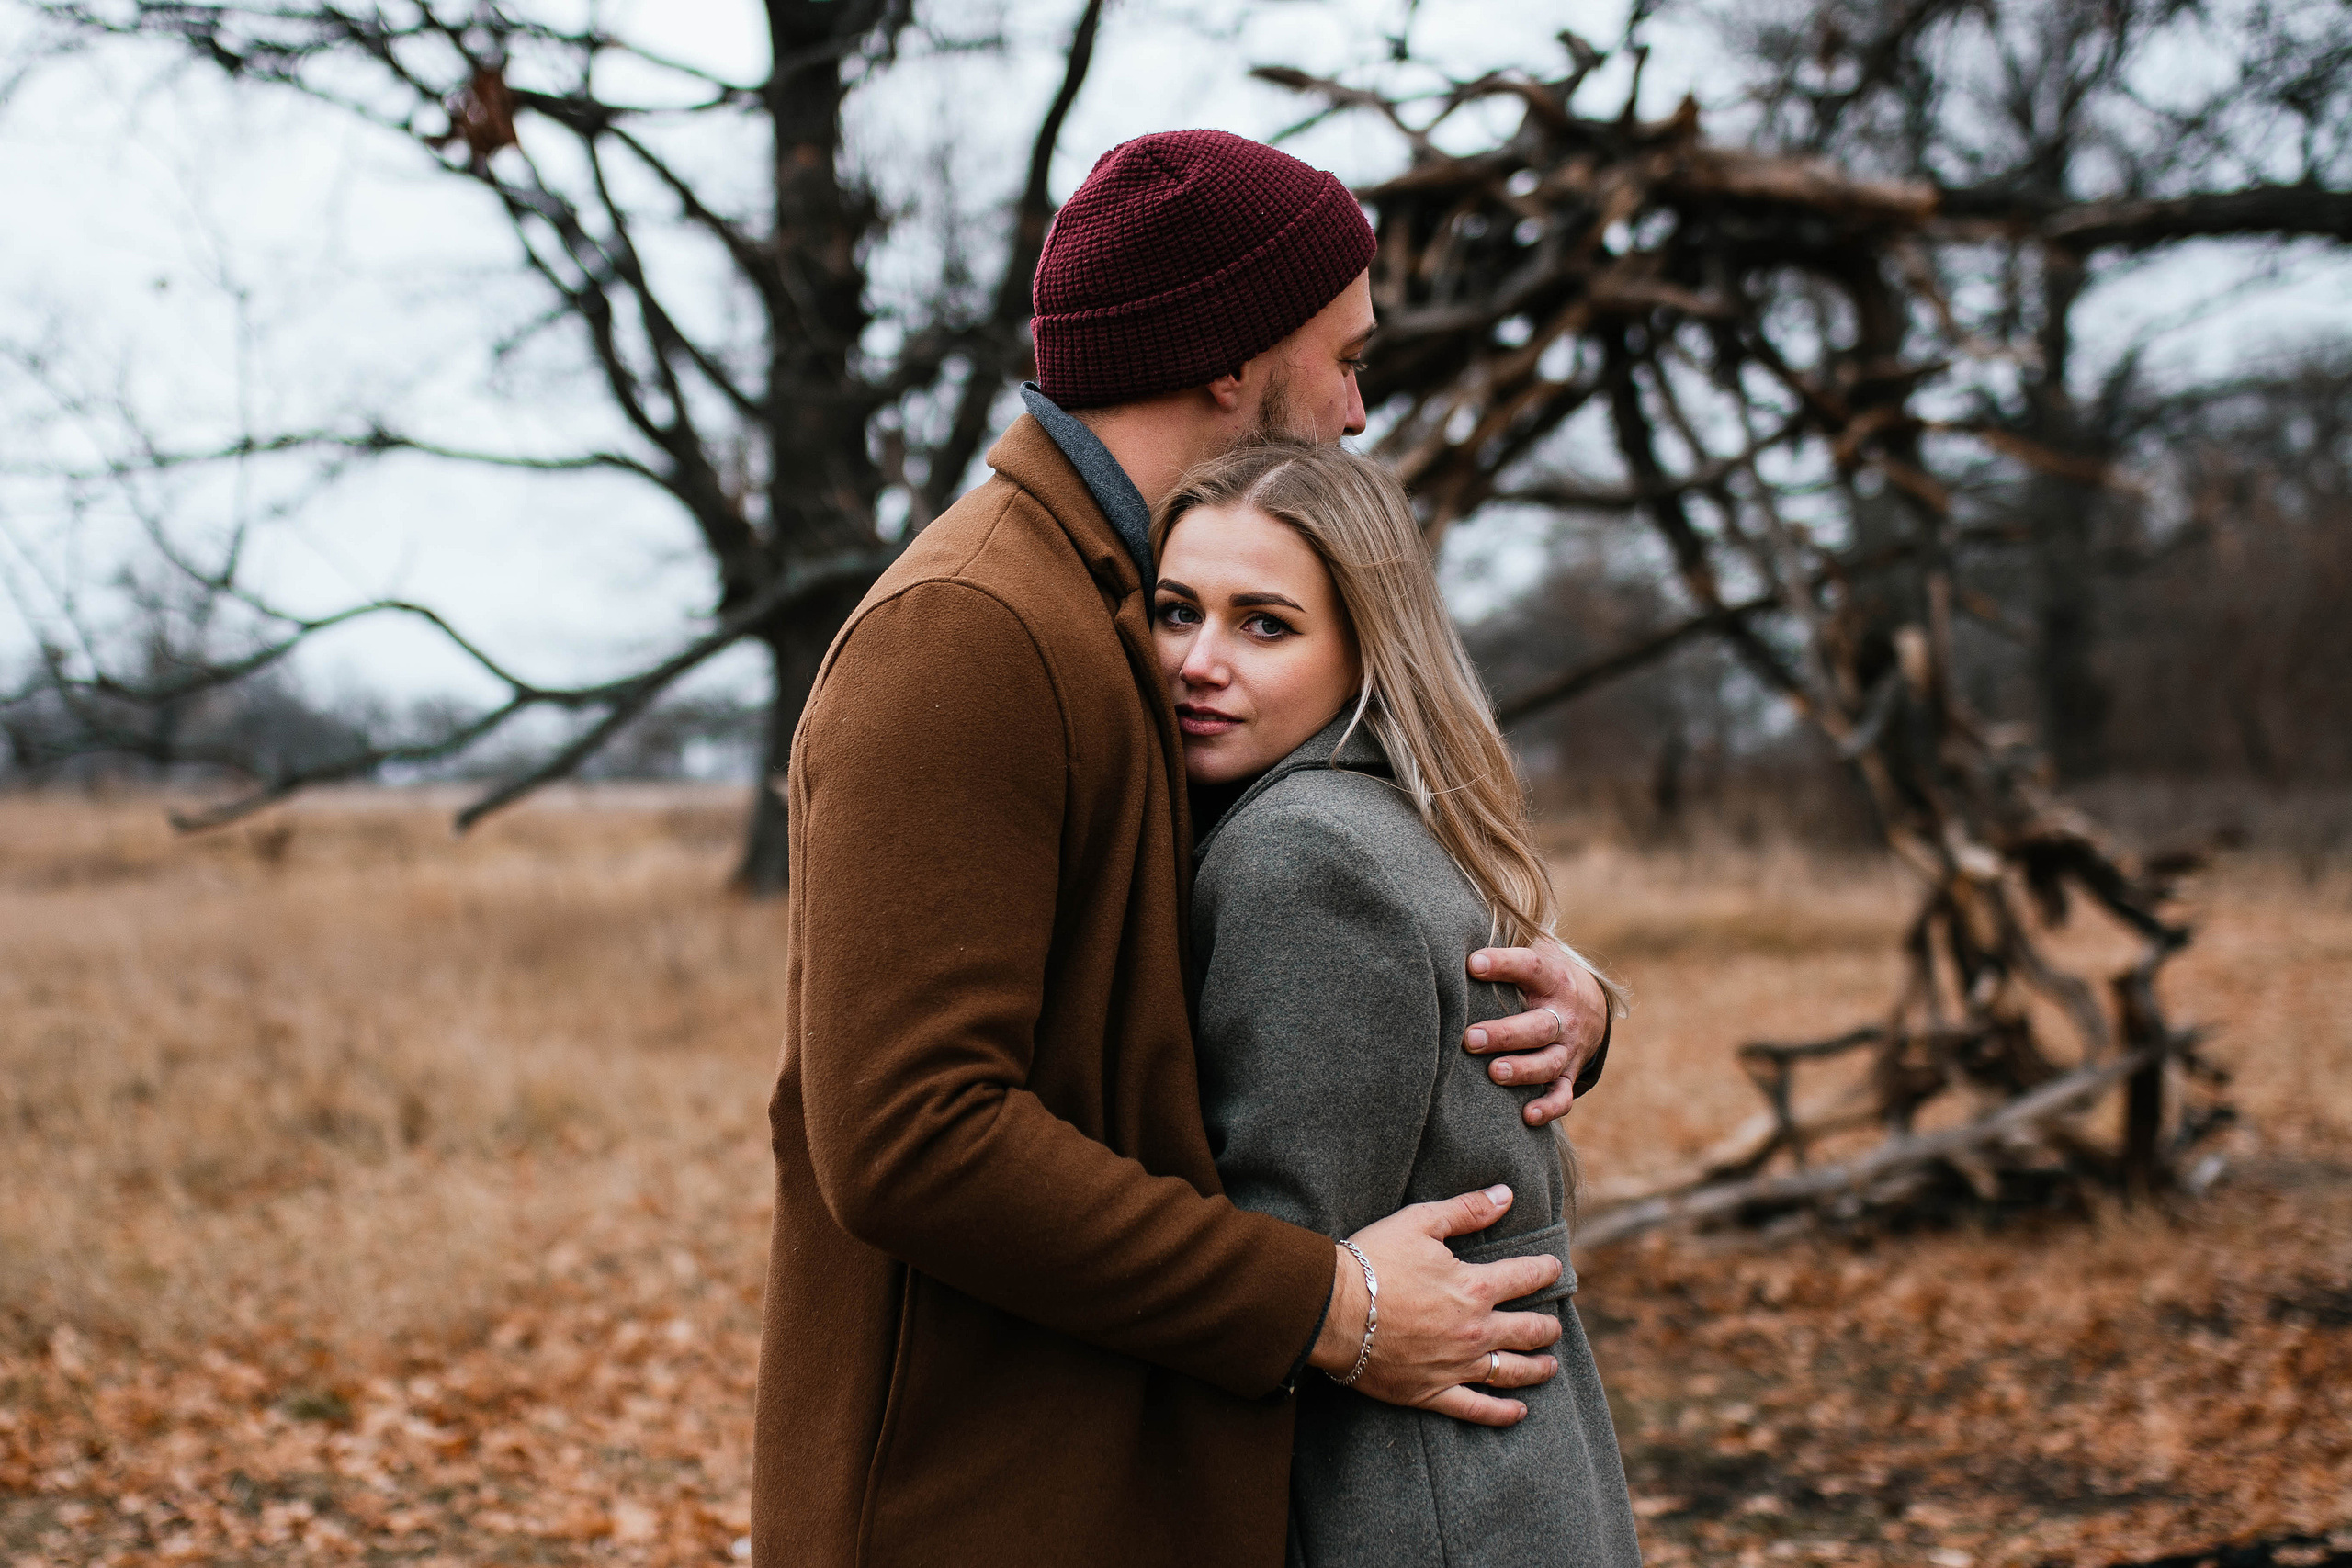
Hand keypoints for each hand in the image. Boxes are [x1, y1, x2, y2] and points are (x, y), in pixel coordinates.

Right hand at [1306, 1185, 1563, 1426]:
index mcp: (1474, 1287)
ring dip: (1537, 1368)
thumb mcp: (1419, 1222)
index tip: (1555, 1269)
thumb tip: (1505, 1194)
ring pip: (1511, 1371)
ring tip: (1550, 1366)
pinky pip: (1477, 1408)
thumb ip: (1466, 1210)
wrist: (1331, 1309)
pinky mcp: (1432, 1391)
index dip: (1545, 1272)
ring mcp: (1456, 1365)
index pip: (1524, 1278)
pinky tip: (1518, 1412)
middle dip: (1547, 1327)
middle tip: (1554, 1326)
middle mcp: (1474, 1330)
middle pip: (1527, 1331)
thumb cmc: (1372, 1261)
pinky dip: (1502, 1413)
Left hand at [1464, 938, 1610, 1126]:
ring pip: (1549, 1062)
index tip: (1473, 964)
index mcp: (1552, 978)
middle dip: (1505, 1034)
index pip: (1530, 967)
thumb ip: (1505, 942)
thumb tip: (1454, 923)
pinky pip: (1563, 1095)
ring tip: (1494, 1073)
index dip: (1504, 965)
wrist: (1592, 1003)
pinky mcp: (1570, 1072)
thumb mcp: (1534, 951)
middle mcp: (1564, 1014)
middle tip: (1469, 1038)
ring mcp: (1570, 1046)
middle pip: (1538, 1026)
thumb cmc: (1543, 974)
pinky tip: (1527, 1115)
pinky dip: (1549, 1107)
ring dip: (1523, 1070)